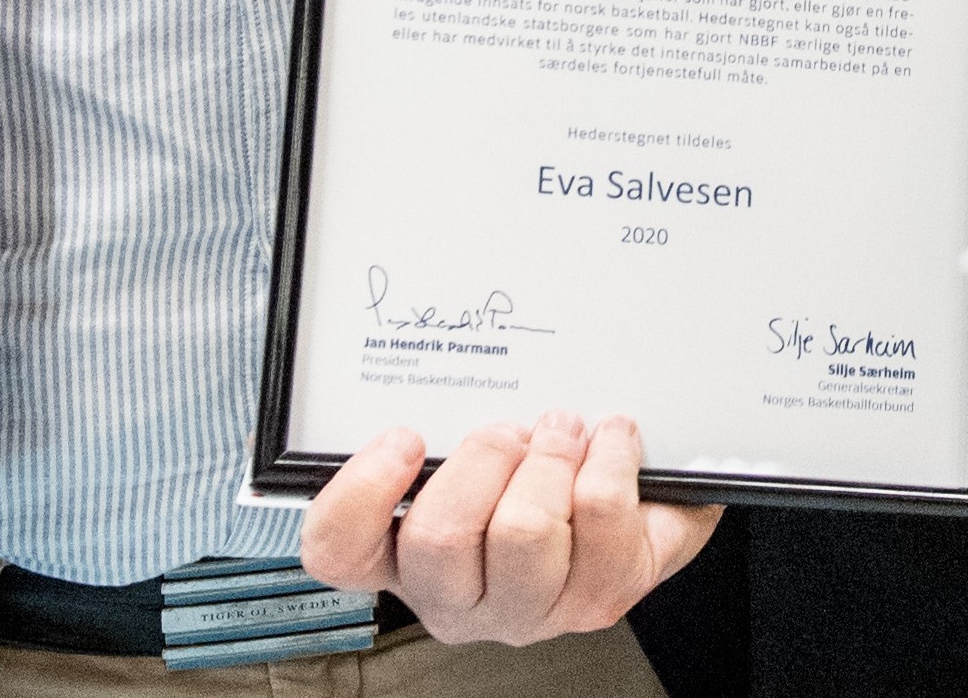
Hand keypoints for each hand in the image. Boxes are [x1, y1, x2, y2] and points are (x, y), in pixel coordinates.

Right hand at [298, 410, 721, 645]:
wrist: (629, 511)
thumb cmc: (530, 475)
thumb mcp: (474, 450)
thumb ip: (444, 420)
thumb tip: (451, 359)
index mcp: (402, 556)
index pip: (339, 550)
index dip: (361, 493)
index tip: (405, 436)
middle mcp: (455, 597)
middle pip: (439, 538)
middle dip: (484, 458)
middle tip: (510, 429)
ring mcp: (525, 609)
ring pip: (524, 533)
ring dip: (551, 458)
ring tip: (563, 431)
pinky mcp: (596, 602)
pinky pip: (601, 521)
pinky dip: (612, 461)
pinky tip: (612, 442)